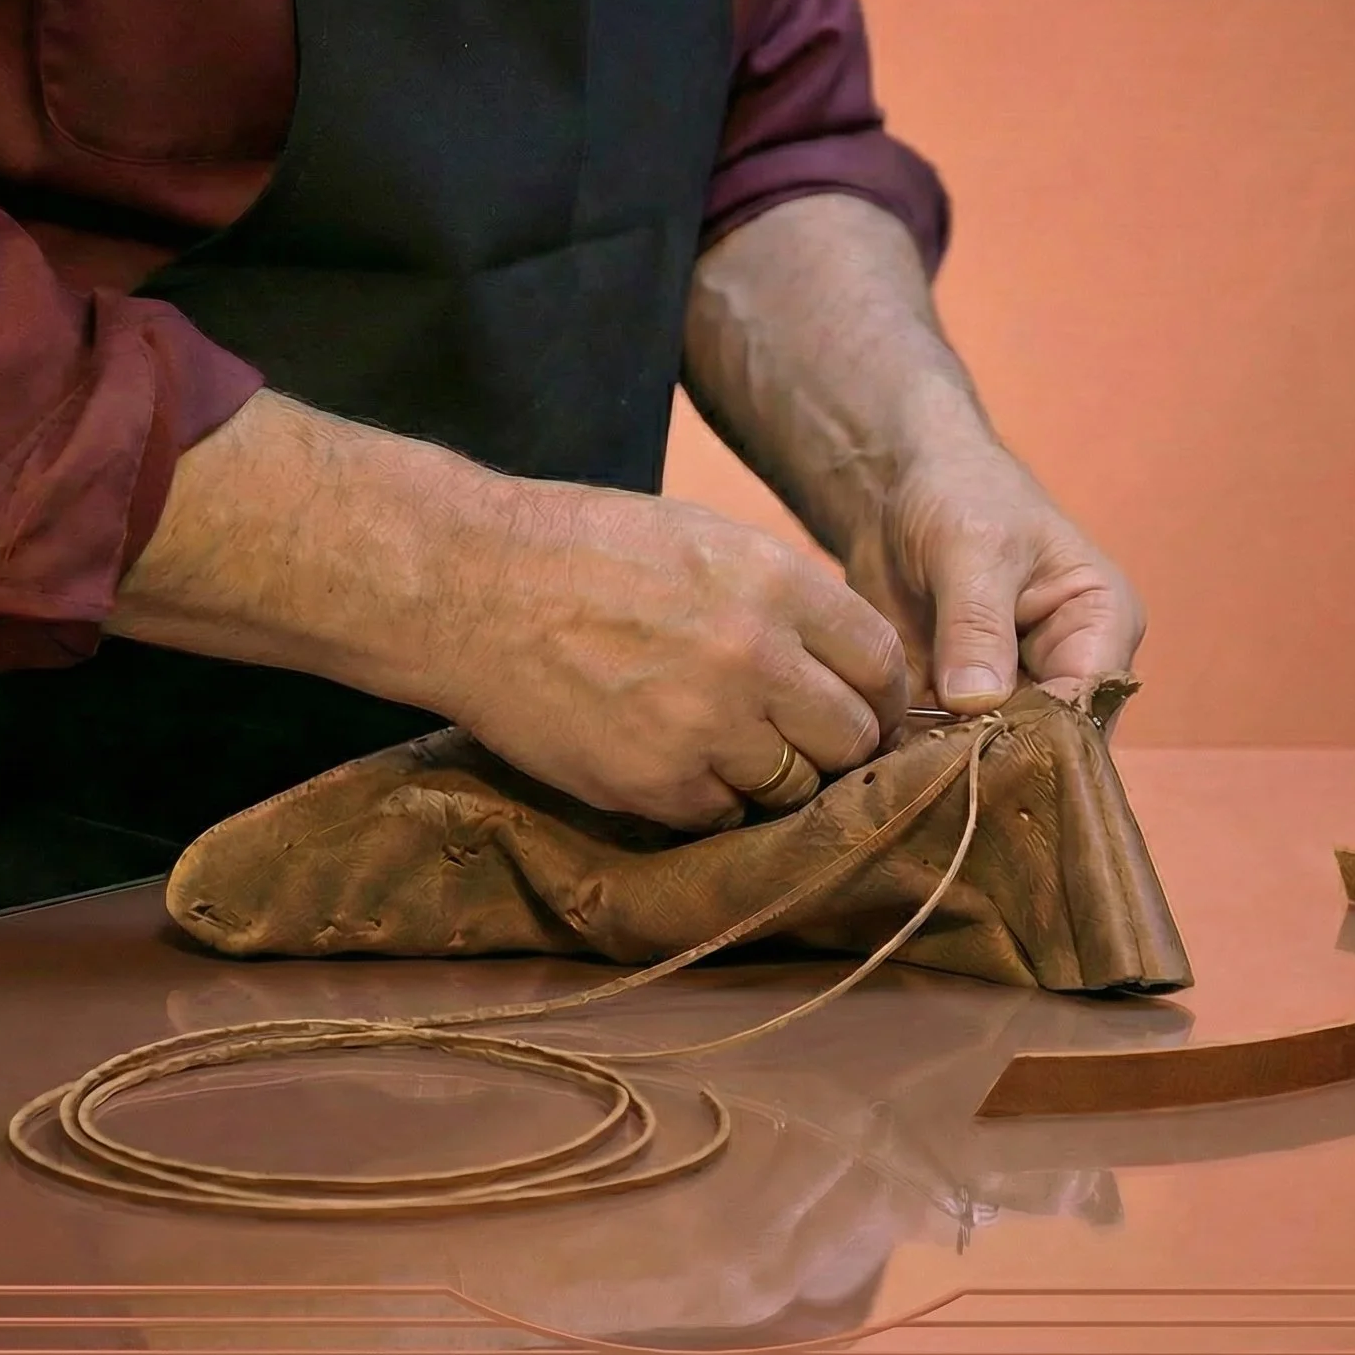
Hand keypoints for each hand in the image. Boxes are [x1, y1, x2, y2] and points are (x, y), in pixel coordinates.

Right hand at [429, 479, 908, 831]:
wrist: (471, 586)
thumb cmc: (583, 549)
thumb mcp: (704, 538)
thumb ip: (781, 598)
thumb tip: (841, 659)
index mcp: (775, 583)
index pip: (882, 663)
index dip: (879, 692)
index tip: (862, 705)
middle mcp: (756, 657)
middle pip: (852, 737)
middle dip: (836, 743)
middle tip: (801, 738)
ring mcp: (707, 727)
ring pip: (794, 787)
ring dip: (771, 775)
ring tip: (721, 742)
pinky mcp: (655, 784)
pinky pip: (722, 816)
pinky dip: (708, 798)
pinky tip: (670, 757)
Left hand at [842, 437, 1145, 746]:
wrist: (896, 487)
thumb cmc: (959, 493)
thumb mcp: (971, 546)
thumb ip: (977, 623)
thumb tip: (977, 703)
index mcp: (1100, 625)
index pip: (1086, 702)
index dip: (1041, 738)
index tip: (982, 753)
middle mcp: (1066, 671)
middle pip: (1046, 744)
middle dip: (996, 764)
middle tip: (937, 776)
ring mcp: (1010, 694)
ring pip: (995, 757)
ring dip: (952, 769)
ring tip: (907, 779)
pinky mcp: (955, 707)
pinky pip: (945, 750)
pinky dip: (917, 762)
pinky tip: (885, 773)